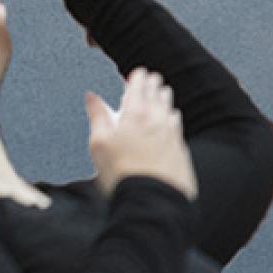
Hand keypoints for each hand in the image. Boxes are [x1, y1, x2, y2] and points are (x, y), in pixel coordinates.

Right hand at [85, 68, 197, 199]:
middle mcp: (158, 120)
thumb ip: (97, 116)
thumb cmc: (121, 174)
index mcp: (136, 114)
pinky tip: (172, 118)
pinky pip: (177, 126)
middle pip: (158, 94)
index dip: (138, 77)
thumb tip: (92, 96)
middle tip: (151, 79)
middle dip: (153, 84)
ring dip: (164, 98)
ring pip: (169, 108)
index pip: (140, 86)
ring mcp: (173, 134)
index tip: (139, 72)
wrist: (152, 200)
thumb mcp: (99, 144)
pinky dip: (172, 117)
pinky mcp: (181, 150)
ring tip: (162, 93)